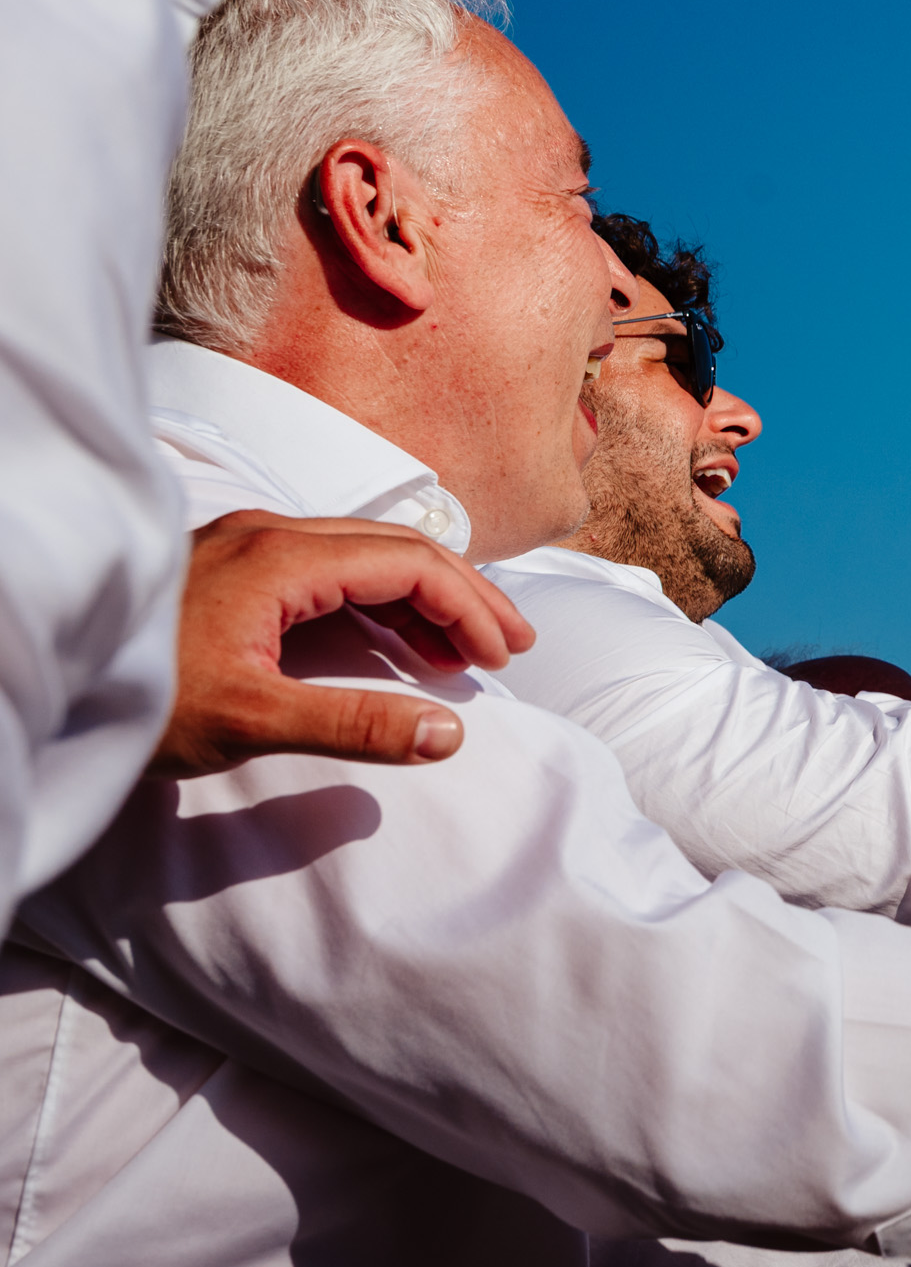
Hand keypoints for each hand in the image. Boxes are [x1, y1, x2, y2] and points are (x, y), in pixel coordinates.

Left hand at [156, 510, 535, 777]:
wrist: (43, 682)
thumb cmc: (137, 701)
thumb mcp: (251, 722)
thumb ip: (356, 724)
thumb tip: (451, 732)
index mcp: (282, 556)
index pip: (410, 561)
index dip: (470, 606)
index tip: (505, 658)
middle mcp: (270, 534)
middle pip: (396, 547)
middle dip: (462, 595)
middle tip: (508, 647)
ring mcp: (247, 546)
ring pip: (364, 555)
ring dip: (422, 600)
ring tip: (462, 653)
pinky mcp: (230, 569)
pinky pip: (328, 569)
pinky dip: (377, 602)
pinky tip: (394, 643)